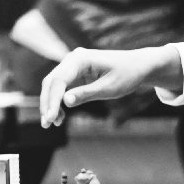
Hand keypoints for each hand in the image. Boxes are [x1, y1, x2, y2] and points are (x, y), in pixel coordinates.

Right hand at [39, 47, 178, 127]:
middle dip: (47, 104)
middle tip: (46, 124)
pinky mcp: (75, 73)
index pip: (59, 81)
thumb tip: (64, 102)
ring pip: (53, 85)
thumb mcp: (109, 88)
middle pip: (51, 82)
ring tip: (52, 124)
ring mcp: (72, 65)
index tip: (50, 118)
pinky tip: (60, 116)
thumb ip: (86, 94)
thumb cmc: (127, 75)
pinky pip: (61, 87)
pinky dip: (58, 101)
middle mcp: (72, 59)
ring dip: (50, 104)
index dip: (52, 101)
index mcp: (80, 59)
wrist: (138, 66)